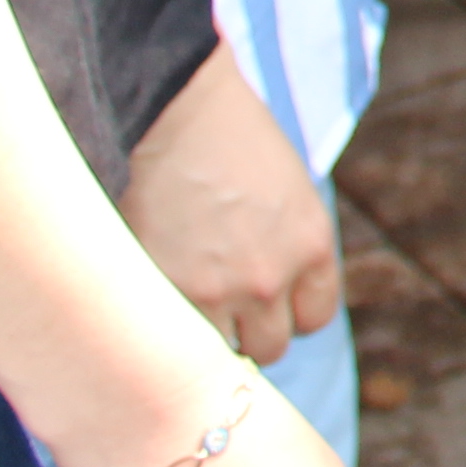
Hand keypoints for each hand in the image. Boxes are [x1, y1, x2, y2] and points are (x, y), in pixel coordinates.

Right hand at [121, 49, 342, 363]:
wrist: (172, 109)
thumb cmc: (226, 135)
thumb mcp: (284, 189)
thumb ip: (285, 244)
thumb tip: (271, 292)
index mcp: (312, 244)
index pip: (313, 318)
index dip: (285, 312)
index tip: (261, 302)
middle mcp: (274, 276)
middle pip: (269, 346)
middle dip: (245, 329)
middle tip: (215, 304)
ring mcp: (219, 291)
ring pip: (218, 356)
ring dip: (201, 338)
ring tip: (180, 305)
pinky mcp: (167, 294)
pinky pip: (173, 346)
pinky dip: (163, 334)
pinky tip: (152, 306)